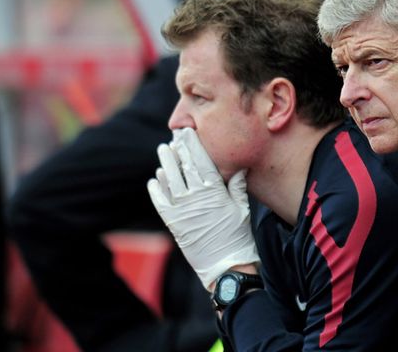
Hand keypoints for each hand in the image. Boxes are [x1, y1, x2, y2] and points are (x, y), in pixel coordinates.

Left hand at [147, 127, 258, 289]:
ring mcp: (181, 210)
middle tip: (174, 136)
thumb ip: (237, 186)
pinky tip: (155, 178)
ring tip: (163, 150)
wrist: (225, 266)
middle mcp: (195, 197)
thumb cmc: (238, 237)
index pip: (201, 161)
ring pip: (168, 180)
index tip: (188, 132)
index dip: (193, 145)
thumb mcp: (243, 208)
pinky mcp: (173, 223)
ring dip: (165, 164)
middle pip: (183, 166)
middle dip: (178, 149)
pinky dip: (156, 188)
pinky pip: (159, 201)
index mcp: (214, 191)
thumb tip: (237, 166)